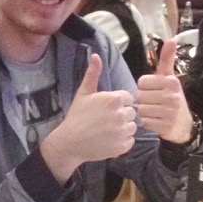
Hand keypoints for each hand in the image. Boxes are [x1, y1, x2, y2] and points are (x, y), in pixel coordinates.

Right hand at [39, 54, 136, 183]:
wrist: (70, 142)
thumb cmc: (77, 116)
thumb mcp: (83, 93)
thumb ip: (93, 74)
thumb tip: (95, 55)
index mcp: (113, 99)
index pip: (128, 98)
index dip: (118, 103)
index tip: (106, 109)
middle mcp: (120, 114)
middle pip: (131, 112)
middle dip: (121, 115)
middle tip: (106, 121)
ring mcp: (122, 131)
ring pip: (132, 126)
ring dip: (123, 128)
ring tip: (108, 131)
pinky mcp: (122, 146)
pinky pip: (130, 140)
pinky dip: (122, 141)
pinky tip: (109, 139)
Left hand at [136, 38, 192, 143]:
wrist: (184, 124)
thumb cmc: (172, 98)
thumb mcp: (170, 78)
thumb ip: (167, 60)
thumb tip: (171, 39)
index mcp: (171, 81)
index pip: (141, 82)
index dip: (144, 88)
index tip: (153, 91)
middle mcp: (172, 95)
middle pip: (140, 96)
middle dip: (144, 101)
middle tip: (154, 103)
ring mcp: (170, 112)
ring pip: (141, 109)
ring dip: (145, 112)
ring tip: (155, 112)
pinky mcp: (166, 126)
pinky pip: (145, 122)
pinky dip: (147, 123)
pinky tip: (156, 121)